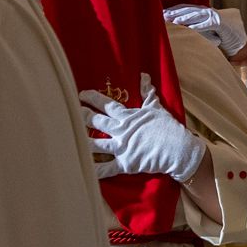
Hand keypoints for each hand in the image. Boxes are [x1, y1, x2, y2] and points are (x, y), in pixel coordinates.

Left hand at [79, 74, 205, 182]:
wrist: (177, 148)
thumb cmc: (168, 127)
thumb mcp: (157, 107)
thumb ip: (148, 93)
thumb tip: (144, 76)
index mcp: (128, 117)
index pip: (107, 105)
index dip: (93, 99)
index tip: (82, 94)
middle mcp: (121, 131)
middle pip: (98, 122)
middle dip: (83, 116)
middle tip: (72, 112)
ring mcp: (122, 147)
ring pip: (97, 144)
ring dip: (83, 141)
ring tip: (69, 138)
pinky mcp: (125, 163)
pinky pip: (107, 168)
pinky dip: (95, 170)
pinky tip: (83, 170)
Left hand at [162, 3, 246, 57]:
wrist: (239, 37)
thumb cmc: (220, 34)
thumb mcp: (205, 30)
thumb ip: (195, 27)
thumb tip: (178, 28)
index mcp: (202, 12)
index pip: (186, 9)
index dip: (174, 10)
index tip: (163, 13)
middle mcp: (207, 12)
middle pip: (189, 10)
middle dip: (176, 12)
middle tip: (164, 15)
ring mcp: (214, 16)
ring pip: (197, 15)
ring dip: (185, 18)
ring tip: (175, 21)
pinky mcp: (220, 23)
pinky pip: (208, 24)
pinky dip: (199, 26)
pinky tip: (190, 29)